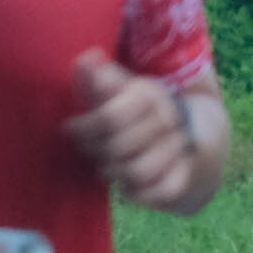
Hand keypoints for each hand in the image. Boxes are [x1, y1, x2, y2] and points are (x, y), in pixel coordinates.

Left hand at [65, 48, 199, 205]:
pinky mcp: (183, 175)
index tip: (68, 127)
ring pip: (138, 172)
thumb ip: (98, 78)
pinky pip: (161, 192)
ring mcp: (177, 148)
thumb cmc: (134, 107)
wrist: (183, 127)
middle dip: (94, 151)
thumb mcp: (117, 88)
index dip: (83, 127)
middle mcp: (167, 120)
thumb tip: (85, 59)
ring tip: (103, 166)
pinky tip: (124, 184)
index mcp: (148, 94)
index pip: (111, 118)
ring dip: (113, 173)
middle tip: (86, 148)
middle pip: (120, 148)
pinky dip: (137, 193)